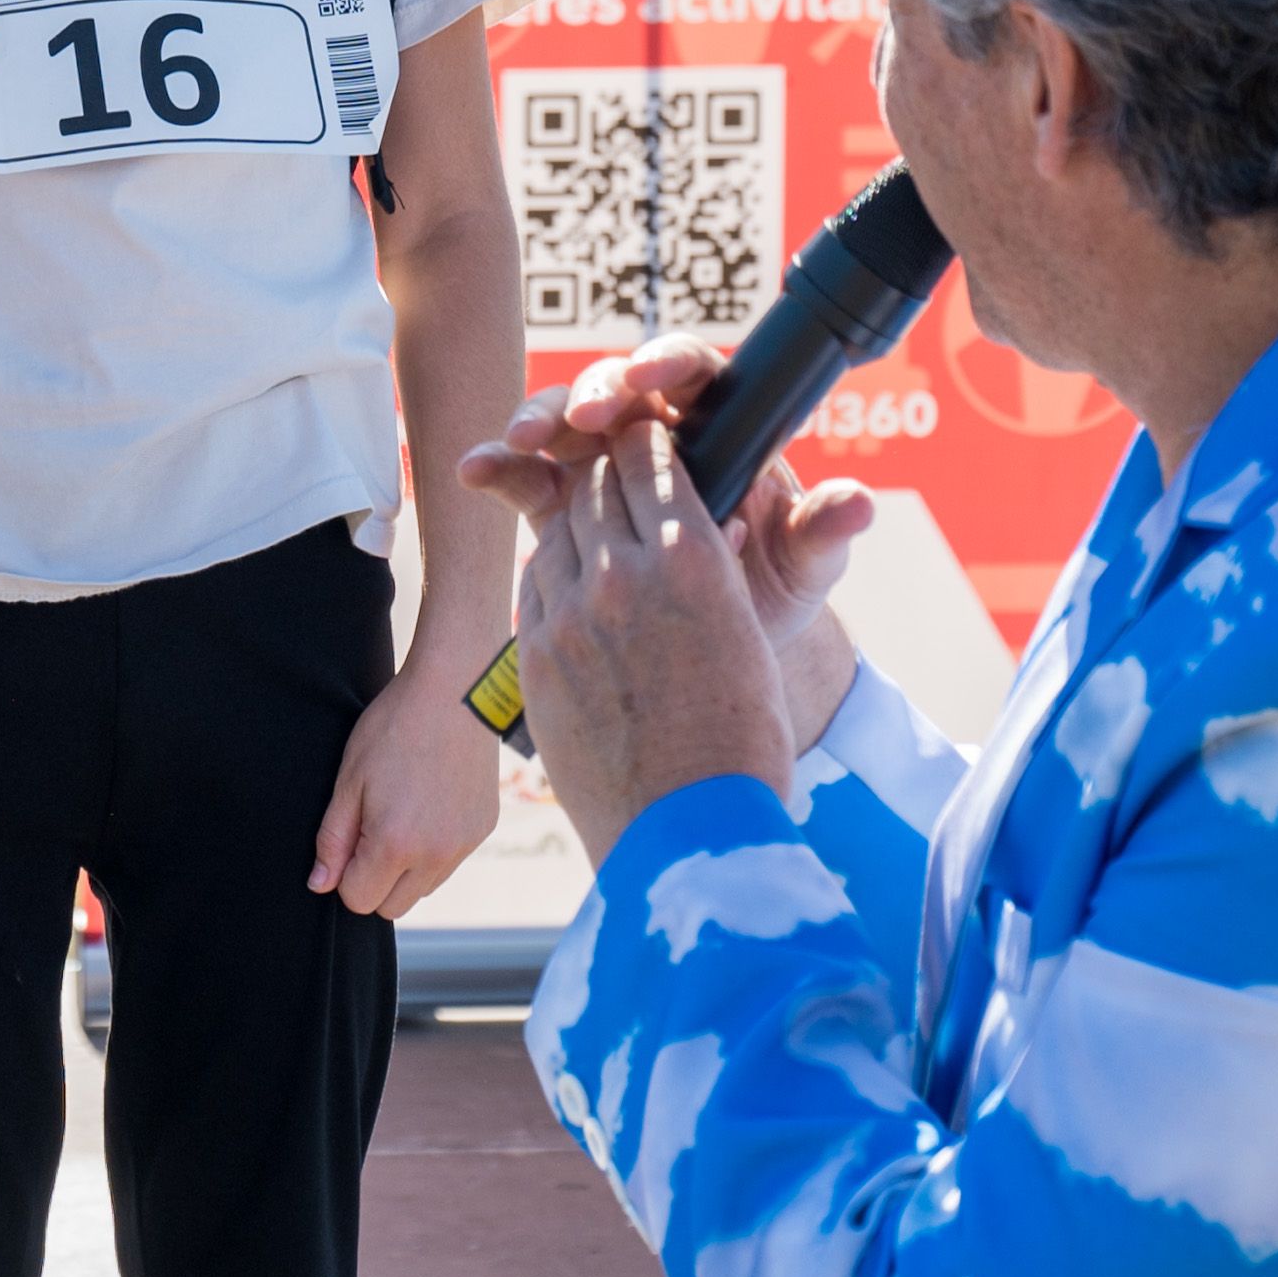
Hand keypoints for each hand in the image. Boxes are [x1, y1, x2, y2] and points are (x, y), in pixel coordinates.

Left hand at [312, 667, 503, 916]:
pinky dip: (433, 849)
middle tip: (371, 827)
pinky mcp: (482, 831)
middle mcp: (435, 856)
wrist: (456, 692)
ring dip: (405, 868)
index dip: (345, 873)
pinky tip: (428, 804)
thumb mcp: (349, 779)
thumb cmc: (394, 727)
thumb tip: (321, 883)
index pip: (358, 900)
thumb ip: (333, 838)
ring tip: (401, 813)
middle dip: (374, 880)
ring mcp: (463, 845)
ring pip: (422, 889)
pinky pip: (449, 863)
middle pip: (392, 907)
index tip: (348, 837)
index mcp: (395, 844)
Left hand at [464, 387, 877, 864]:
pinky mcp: (534, 653)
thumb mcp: (744, 635)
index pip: (648, 457)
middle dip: (603, 477)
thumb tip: (690, 535)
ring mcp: (570, 612)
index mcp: (693, 557)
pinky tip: (572, 593)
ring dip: (575, 527)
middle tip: (613, 483)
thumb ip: (705, 571)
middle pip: (592, 484)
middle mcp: (625, 571)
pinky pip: (535, 586)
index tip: (643, 443)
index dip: (643, 444)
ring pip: (556, 531)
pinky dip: (553, 577)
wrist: (690, 832)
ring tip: (596, 542)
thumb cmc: (738, 742)